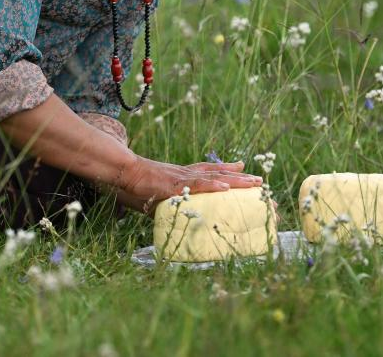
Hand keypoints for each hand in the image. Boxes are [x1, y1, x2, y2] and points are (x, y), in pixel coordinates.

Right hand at [115, 155, 262, 214]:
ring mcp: (182, 177)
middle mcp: (186, 173)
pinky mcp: (175, 183)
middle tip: (260, 181)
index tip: (242, 169)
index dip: (226, 171)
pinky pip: (198, 184)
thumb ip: (163, 203)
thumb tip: (160, 213)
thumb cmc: (132, 184)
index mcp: (181, 176)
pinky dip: (213, 184)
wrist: (122, 172)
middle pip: (219, 173)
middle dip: (240, 178)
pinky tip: (228, 186)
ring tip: (255, 183)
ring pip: (215, 177)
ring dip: (236, 181)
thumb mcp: (153, 195)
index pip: (208, 171)